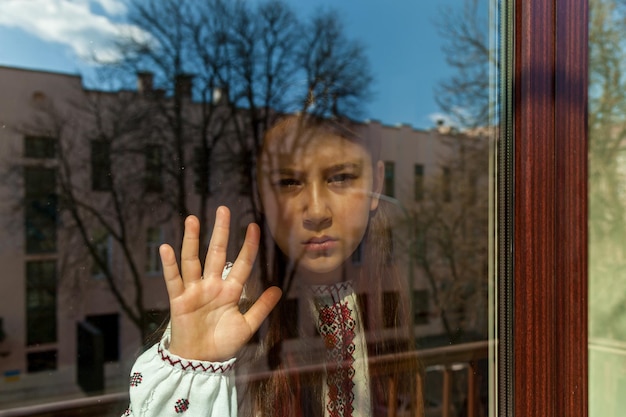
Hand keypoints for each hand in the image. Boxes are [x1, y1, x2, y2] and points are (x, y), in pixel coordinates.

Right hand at [159, 206, 281, 361]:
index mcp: (230, 291)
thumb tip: (278, 289)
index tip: (253, 226)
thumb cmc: (222, 344)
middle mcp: (212, 285)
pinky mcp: (179, 300)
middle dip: (220, 232)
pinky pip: (174, 280)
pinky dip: (169, 265)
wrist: (201, 362)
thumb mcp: (247, 326)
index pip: (242, 263)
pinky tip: (166, 248)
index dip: (248, 246)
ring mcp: (195, 290)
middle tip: (223, 209)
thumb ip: (260, 308)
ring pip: (194, 260)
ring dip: (192, 240)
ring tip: (192, 219)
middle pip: (217, 253)